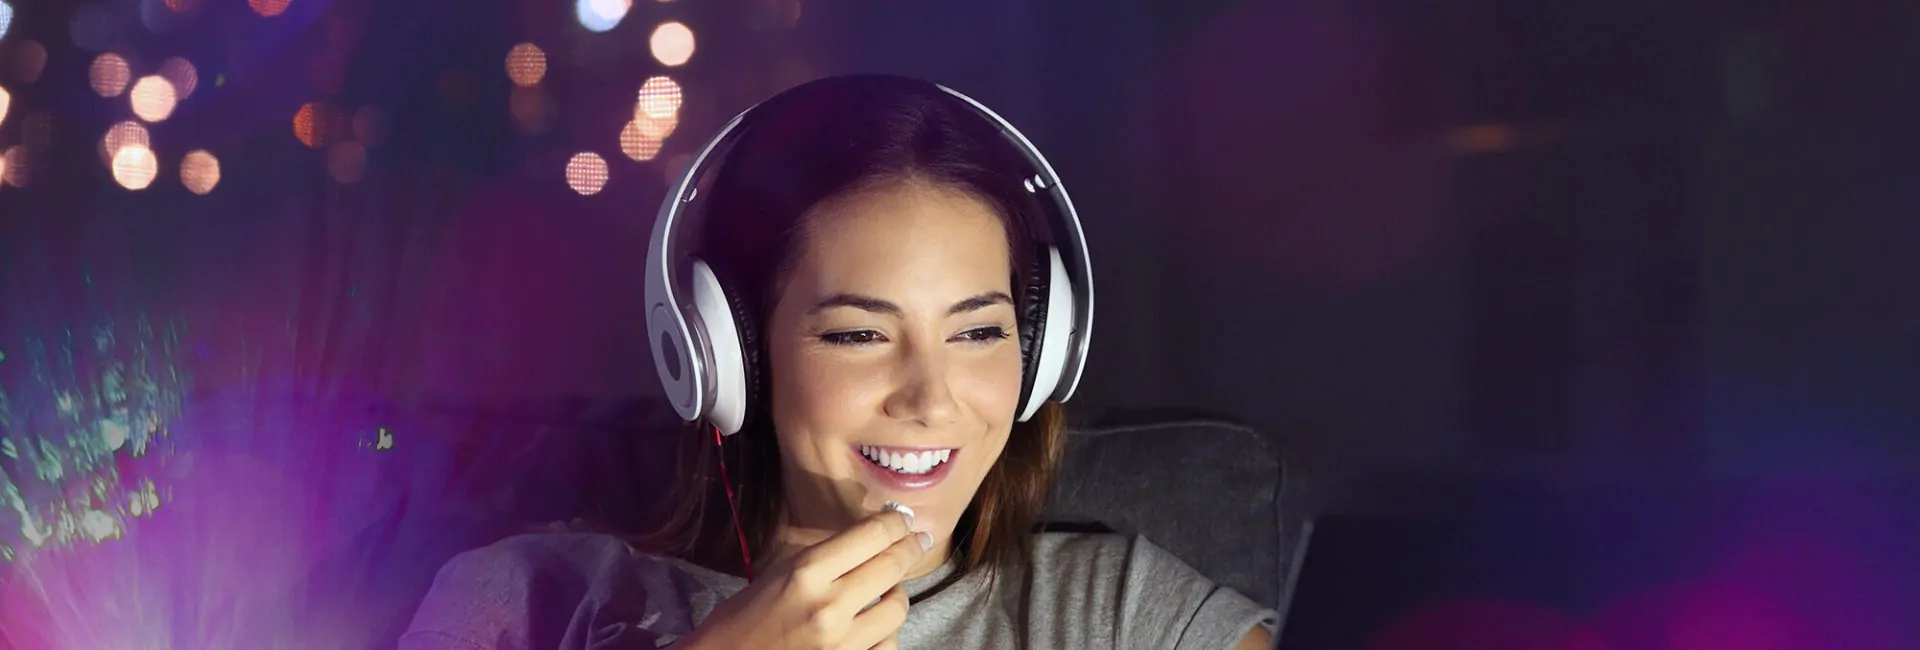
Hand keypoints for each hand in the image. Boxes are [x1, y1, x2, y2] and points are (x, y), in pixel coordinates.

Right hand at [682, 508, 930, 649]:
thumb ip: (826, 559)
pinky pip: (887, 645)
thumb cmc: (743, 619)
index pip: (872, 535)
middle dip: (909, 547)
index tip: (903, 520)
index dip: (895, 523)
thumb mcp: (779, 574)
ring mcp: (842, 644)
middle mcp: (829, 606)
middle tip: (916, 540)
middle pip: (892, 566)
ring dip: (896, 594)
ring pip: (897, 607)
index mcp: (806, 572)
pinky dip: (885, 634)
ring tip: (887, 591)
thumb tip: (872, 538)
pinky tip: (874, 628)